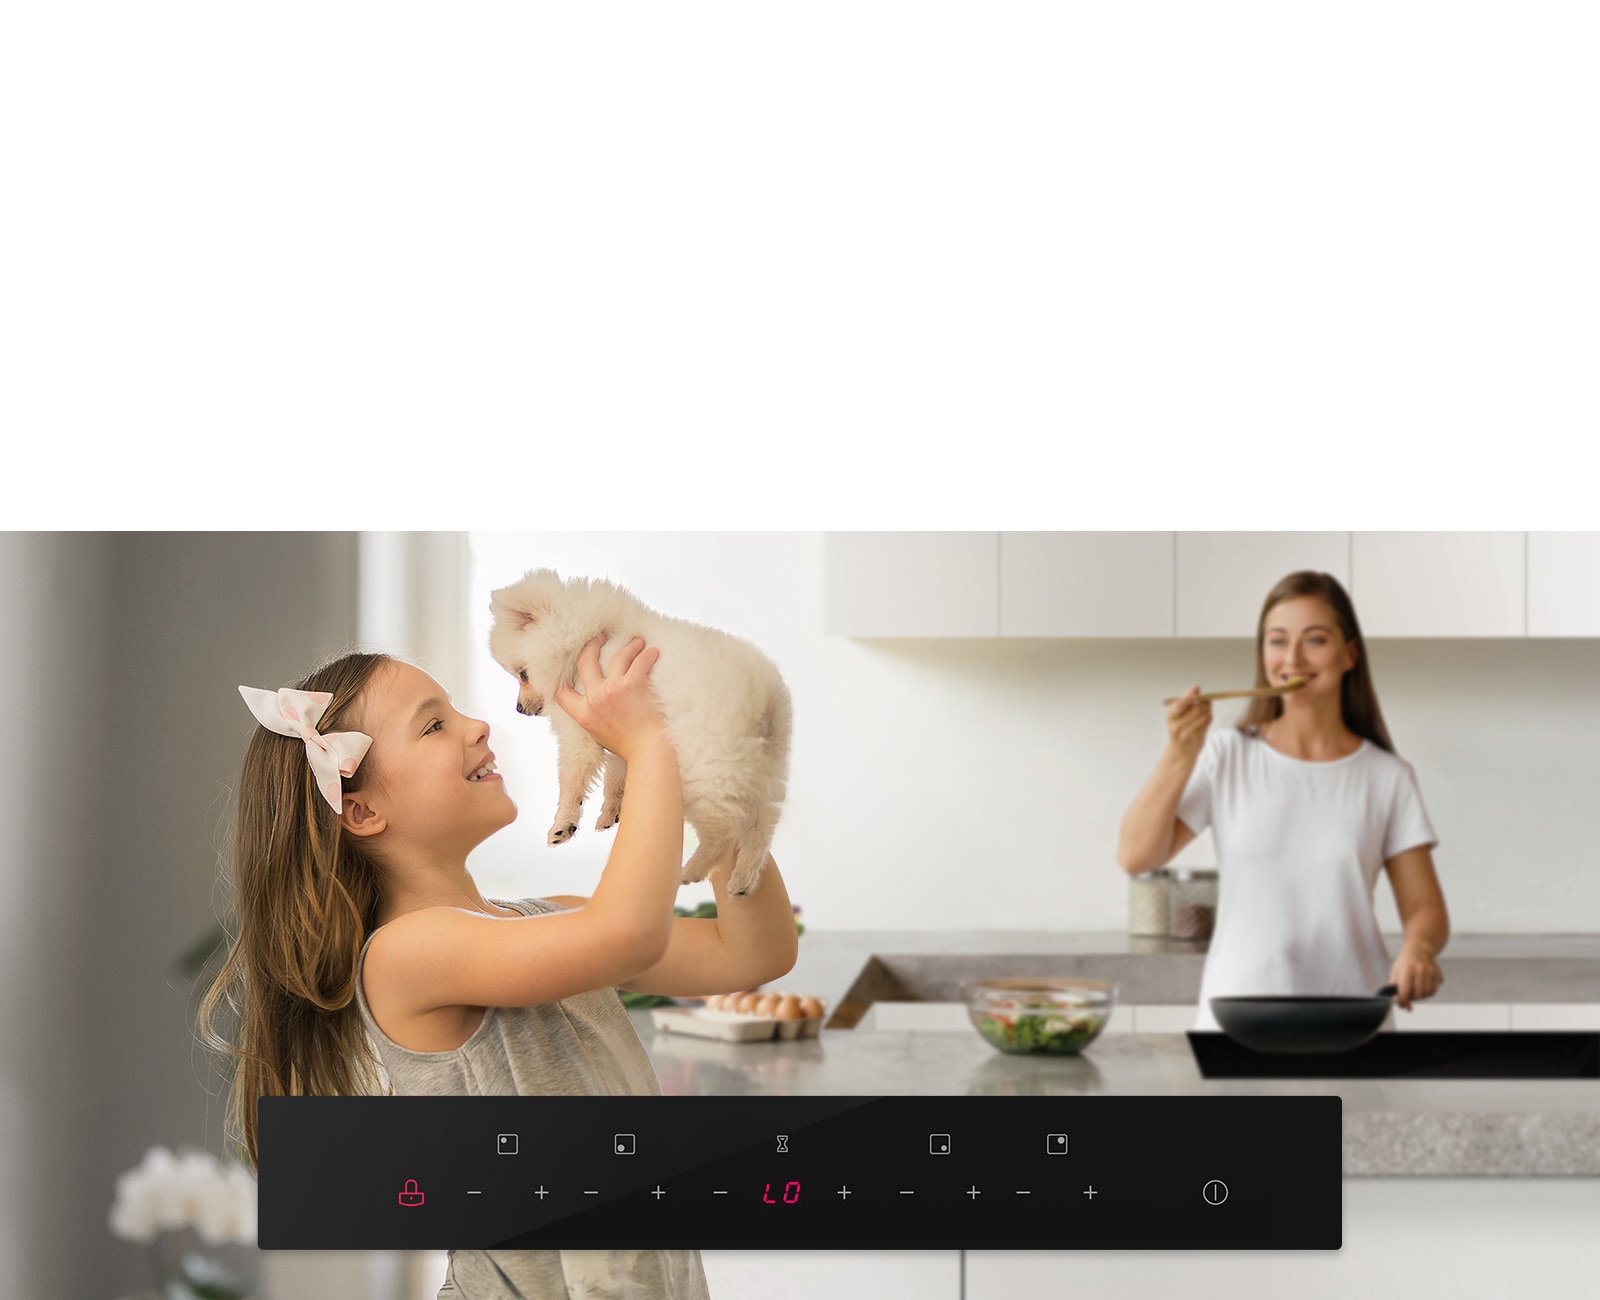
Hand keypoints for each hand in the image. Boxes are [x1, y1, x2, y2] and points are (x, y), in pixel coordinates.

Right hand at [554, 635, 664, 759]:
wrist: (649, 753)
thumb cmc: (630, 748)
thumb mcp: (600, 736)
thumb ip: (595, 719)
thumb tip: (597, 708)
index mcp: (584, 715)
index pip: (562, 693)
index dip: (562, 678)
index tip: (570, 666)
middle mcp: (595, 699)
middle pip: (586, 662)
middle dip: (592, 646)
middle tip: (600, 637)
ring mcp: (613, 690)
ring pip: (617, 657)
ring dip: (628, 647)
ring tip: (637, 642)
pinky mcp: (634, 684)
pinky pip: (640, 662)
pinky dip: (648, 655)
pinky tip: (653, 652)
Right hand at [1164, 685, 1211, 761]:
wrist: (1180, 752)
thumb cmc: (1179, 729)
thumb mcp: (1177, 715)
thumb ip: (1186, 700)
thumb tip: (1196, 687)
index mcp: (1170, 717)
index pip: (1180, 704)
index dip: (1190, 697)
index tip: (1197, 694)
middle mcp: (1176, 726)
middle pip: (1197, 708)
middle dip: (1204, 703)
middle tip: (1207, 702)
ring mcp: (1187, 733)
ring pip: (1205, 714)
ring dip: (1208, 710)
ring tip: (1206, 711)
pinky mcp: (1197, 738)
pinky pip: (1208, 721)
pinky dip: (1209, 717)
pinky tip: (1205, 719)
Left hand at [1388, 947, 1442, 1010]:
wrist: (1418, 950)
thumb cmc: (1405, 963)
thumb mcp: (1395, 973)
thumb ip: (1396, 990)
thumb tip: (1404, 1007)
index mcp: (1406, 969)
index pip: (1405, 992)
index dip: (1402, 1001)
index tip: (1401, 1004)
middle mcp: (1420, 970)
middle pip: (1418, 995)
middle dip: (1412, 998)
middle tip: (1408, 993)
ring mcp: (1430, 972)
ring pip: (1426, 995)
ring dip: (1420, 996)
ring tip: (1415, 988)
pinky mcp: (1438, 974)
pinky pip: (1433, 991)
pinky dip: (1427, 992)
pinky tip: (1423, 986)